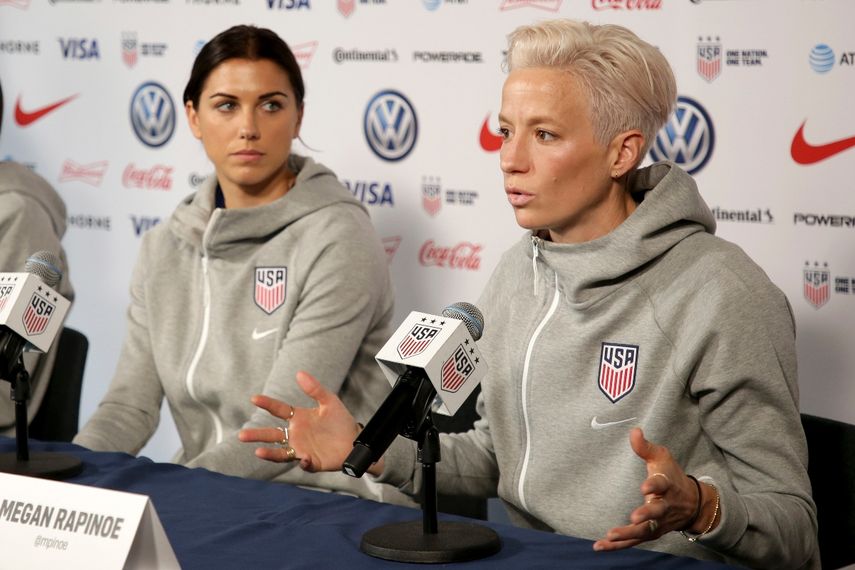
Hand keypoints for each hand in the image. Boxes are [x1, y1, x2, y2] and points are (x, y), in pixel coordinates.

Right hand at [238, 371, 358, 472]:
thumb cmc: (341, 421)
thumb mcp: (329, 401)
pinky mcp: (312, 462)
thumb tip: (299, 373)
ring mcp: (302, 449)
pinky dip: (303, 462)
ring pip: (280, 452)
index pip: (279, 410)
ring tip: (257, 452)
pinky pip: (304, 463)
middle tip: (242, 435)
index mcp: (299, 418)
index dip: (267, 404)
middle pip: (272, 435)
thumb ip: (314, 389)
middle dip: (257, 435)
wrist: (355, 441)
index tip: (254, 398)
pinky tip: (304, 458)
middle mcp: (296, 434)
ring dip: (269, 453)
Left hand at [593, 428, 698, 550]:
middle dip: (647, 514)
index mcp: (667, 485)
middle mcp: (665, 506)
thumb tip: (633, 431)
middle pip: (657, 512)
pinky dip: (618, 545)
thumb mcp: (662, 458)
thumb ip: (645, 447)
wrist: (692, 503)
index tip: (645, 487)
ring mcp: (658, 522)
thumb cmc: (671, 476)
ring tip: (610, 535)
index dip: (654, 485)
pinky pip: (634, 541)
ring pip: (644, 531)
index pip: (661, 484)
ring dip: (628, 534)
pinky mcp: (651, 533)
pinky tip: (599, 546)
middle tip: (634, 517)